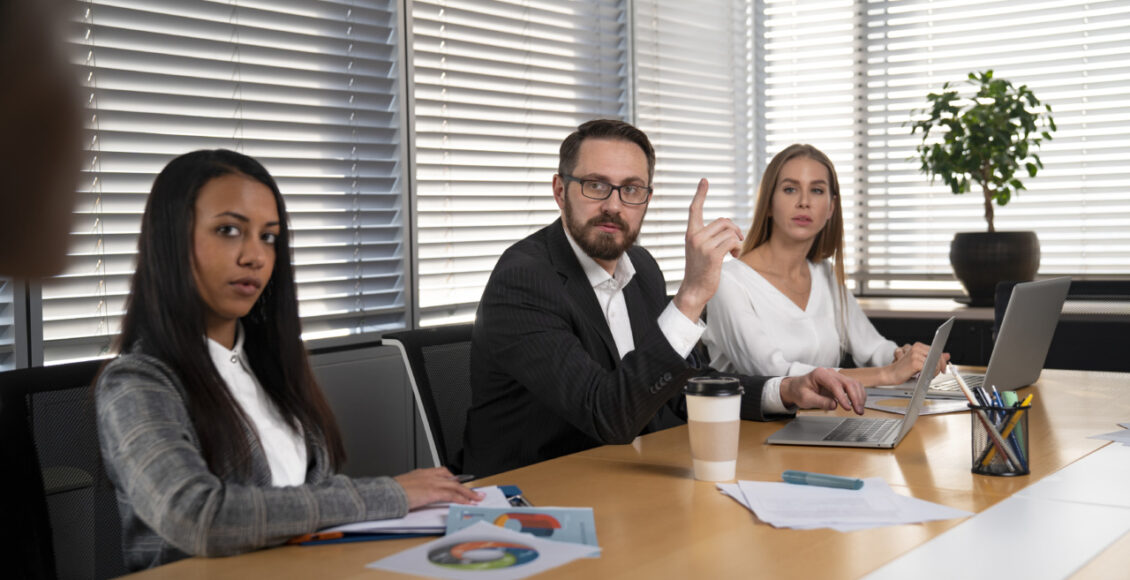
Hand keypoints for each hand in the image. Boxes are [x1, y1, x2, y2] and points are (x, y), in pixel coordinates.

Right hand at [393, 467, 483, 509]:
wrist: (386, 493)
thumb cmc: (390, 492)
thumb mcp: (402, 488)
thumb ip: (412, 491)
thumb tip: (413, 498)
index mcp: (420, 473)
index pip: (441, 472)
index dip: (452, 478)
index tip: (458, 481)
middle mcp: (428, 475)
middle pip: (451, 478)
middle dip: (464, 485)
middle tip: (473, 491)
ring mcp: (432, 482)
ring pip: (455, 486)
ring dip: (468, 493)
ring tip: (477, 497)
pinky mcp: (433, 491)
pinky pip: (452, 495)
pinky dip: (462, 498)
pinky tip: (468, 502)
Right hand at [672, 178, 743, 320]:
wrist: (693, 290)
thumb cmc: (700, 270)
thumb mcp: (700, 250)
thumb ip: (710, 237)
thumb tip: (731, 229)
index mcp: (691, 233)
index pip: (694, 209)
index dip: (700, 194)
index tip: (704, 181)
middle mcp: (695, 237)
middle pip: (723, 221)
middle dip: (734, 229)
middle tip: (737, 240)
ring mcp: (703, 246)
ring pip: (730, 232)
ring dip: (737, 241)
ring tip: (733, 251)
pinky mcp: (713, 255)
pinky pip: (733, 242)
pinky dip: (738, 248)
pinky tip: (734, 256)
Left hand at [780, 367, 864, 414]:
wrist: (797, 388)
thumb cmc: (799, 391)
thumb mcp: (805, 399)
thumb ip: (819, 401)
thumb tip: (834, 405)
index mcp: (820, 374)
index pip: (835, 384)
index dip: (843, 397)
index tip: (847, 408)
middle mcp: (830, 373)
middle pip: (848, 383)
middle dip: (855, 398)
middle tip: (858, 411)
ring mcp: (836, 377)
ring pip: (854, 383)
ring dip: (859, 397)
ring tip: (860, 410)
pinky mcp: (840, 382)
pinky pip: (854, 386)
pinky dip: (859, 395)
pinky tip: (859, 403)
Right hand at [886, 342, 949, 384]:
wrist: (891, 374)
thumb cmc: (904, 369)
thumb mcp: (921, 361)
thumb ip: (934, 357)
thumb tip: (947, 355)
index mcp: (918, 345)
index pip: (937, 351)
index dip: (942, 360)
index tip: (943, 368)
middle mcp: (917, 348)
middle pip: (937, 356)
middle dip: (939, 367)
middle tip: (935, 373)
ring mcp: (915, 354)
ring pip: (934, 363)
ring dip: (934, 371)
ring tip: (928, 375)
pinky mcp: (914, 362)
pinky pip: (929, 368)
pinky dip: (929, 373)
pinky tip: (924, 375)